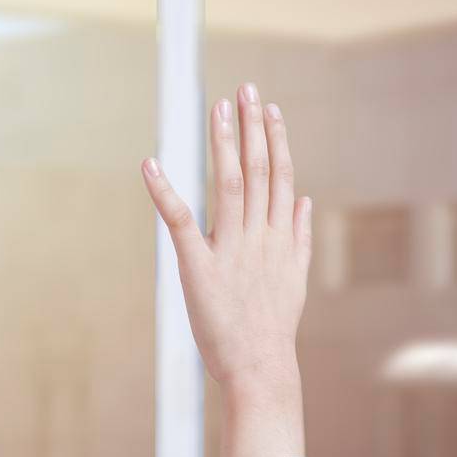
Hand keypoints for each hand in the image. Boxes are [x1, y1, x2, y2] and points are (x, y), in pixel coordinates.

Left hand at [143, 82, 312, 391]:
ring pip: (230, 184)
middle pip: (258, 171)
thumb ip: (299, 237)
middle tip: (245, 88)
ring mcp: (230, 250)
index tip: (270, 109)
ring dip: (225, 144)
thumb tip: (304, 200)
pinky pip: (181, 222)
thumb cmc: (273, 330)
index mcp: (280, 238)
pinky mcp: (199, 267)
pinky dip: (165, 192)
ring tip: (220, 108)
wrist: (261, 368)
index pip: (280, 177)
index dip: (275, 139)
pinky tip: (151, 164)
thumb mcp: (296, 279)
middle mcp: (259, 237)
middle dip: (252, 127)